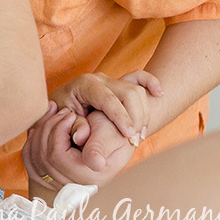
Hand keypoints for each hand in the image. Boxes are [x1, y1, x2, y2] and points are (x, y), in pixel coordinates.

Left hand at [22, 103, 135, 197]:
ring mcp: (61, 183)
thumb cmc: (113, 132)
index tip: (69, 113)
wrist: (112, 137)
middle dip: (48, 127)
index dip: (58, 130)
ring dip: (40, 130)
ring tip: (52, 113)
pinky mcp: (51, 177)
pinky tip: (41, 127)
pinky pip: (31, 162)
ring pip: (35, 158)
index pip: (58, 155)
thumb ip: (100, 146)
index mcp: (89, 177)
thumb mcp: (111, 135)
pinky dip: (32, 142)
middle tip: (60, 110)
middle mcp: (74, 185)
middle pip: (44, 156)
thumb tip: (94, 163)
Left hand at [49, 70, 163, 167]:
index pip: (108, 99)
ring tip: (140, 135)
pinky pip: (139, 77)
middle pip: (128, 93)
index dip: (121, 118)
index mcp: (85, 85)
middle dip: (135, 118)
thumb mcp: (60, 121)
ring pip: (136, 90)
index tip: (129, 136)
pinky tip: (159, 94)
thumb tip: (83, 135)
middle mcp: (100, 79)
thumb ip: (72, 127)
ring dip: (143, 113)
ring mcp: (111, 80)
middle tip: (134, 141)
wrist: (59, 107)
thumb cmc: (59, 114)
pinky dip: (150, 83)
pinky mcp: (119, 84)